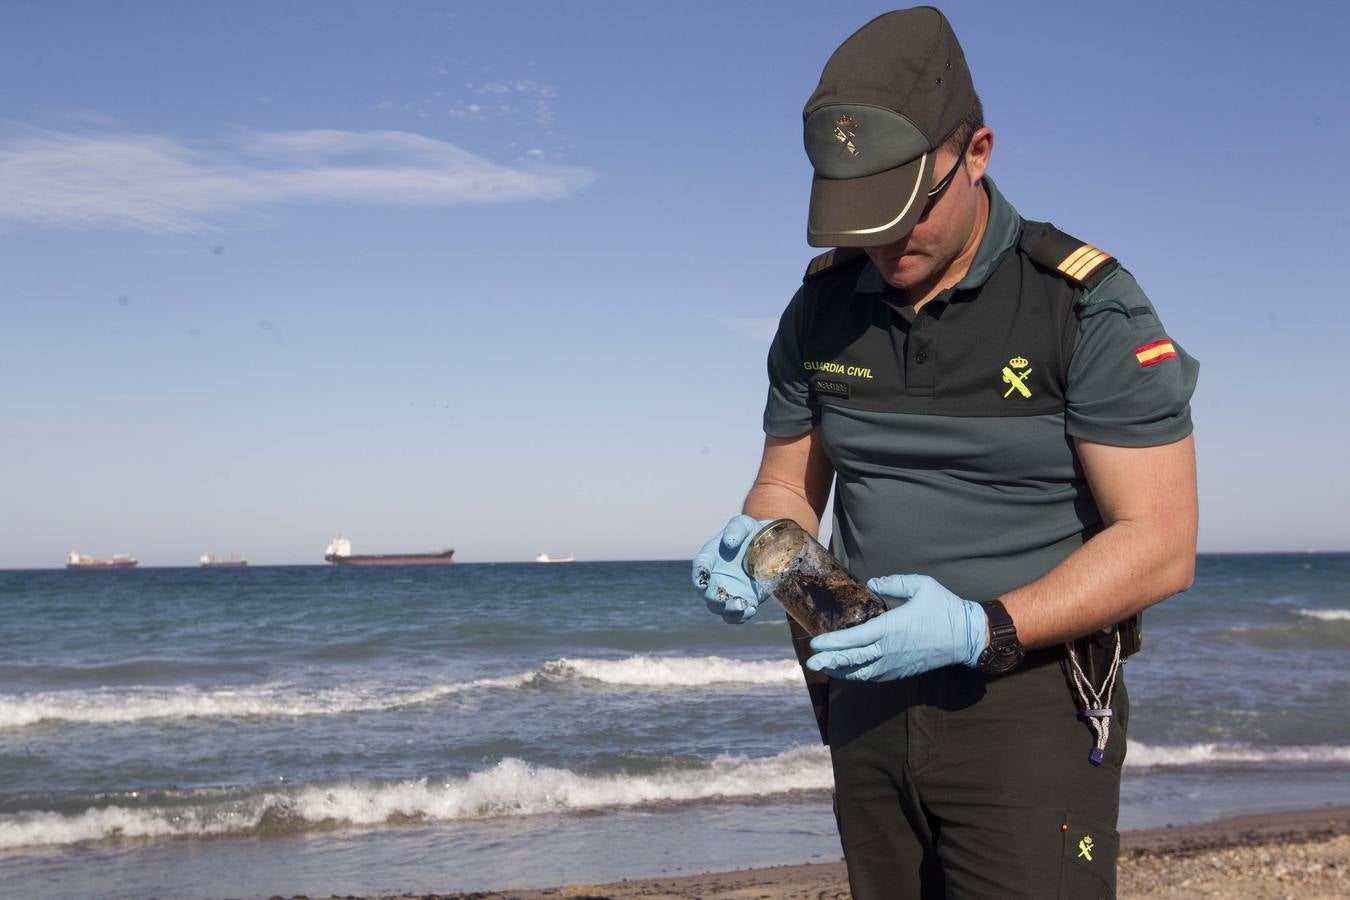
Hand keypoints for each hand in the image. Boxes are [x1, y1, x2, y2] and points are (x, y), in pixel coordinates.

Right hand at [691, 515, 772, 622]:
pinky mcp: (743, 601)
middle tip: (724, 597)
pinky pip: (737, 616)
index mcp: (710, 558)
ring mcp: (728, 592)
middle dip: (713, 597)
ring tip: (742, 605)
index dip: (699, 576)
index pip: (699, 568)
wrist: (769, 546)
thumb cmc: (750, 532)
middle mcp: (715, 578)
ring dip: (728, 610)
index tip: (704, 580)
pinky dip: (741, 616)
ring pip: (719, 608)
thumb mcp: (743, 524)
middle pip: (706, 593)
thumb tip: (729, 543)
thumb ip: (735, 530)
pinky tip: (751, 609)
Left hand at [805, 574, 987, 679]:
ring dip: (842, 670)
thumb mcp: (921, 586)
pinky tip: (850, 671)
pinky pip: (875, 676)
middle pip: (853, 659)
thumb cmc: (944, 608)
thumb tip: (872, 583)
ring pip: (862, 672)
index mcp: (891, 628)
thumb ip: (894, 583)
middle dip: (830, 661)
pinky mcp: (902, 671)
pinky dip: (859, 675)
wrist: (967, 637)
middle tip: (811, 662)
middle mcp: (889, 650)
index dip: (833, 642)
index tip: (816, 643)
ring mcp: (895, 664)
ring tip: (825, 667)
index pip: (854, 638)